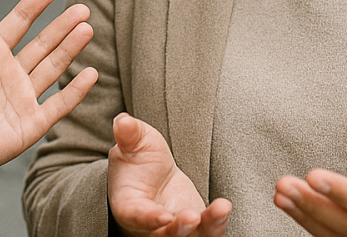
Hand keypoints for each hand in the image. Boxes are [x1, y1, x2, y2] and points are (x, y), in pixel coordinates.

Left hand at [0, 0, 97, 196]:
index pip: (18, 23)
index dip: (33, 6)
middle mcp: (11, 72)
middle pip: (43, 43)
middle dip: (63, 26)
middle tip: (82, 9)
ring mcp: (24, 97)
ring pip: (54, 67)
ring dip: (71, 48)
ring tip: (87, 29)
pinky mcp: (32, 123)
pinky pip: (60, 103)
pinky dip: (76, 89)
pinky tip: (90, 72)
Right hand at [108, 113, 231, 236]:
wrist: (154, 180)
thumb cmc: (138, 163)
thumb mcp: (133, 144)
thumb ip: (129, 135)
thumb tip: (122, 120)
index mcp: (129, 207)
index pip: (137, 218)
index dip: (150, 219)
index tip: (164, 216)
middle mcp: (152, 227)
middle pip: (166, 235)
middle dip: (179, 229)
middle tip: (191, 217)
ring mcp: (176, 231)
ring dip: (207, 227)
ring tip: (220, 209)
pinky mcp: (197, 230)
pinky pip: (208, 232)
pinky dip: (217, 223)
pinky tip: (224, 207)